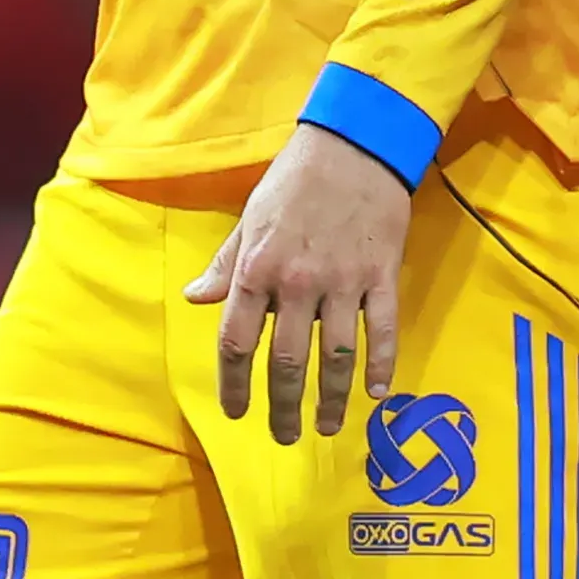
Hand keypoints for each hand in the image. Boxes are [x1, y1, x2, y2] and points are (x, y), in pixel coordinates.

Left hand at [184, 124, 410, 443]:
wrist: (354, 143)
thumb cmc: (294, 180)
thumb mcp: (249, 219)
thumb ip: (225, 265)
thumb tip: (196, 301)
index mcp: (257, 268)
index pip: (236, 341)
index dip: (233, 384)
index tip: (236, 413)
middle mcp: (296, 282)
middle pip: (285, 362)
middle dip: (282, 407)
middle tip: (284, 435)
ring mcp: (342, 282)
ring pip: (335, 358)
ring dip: (330, 400)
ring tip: (327, 427)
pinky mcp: (382, 276)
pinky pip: (382, 332)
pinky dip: (380, 366)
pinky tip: (376, 394)